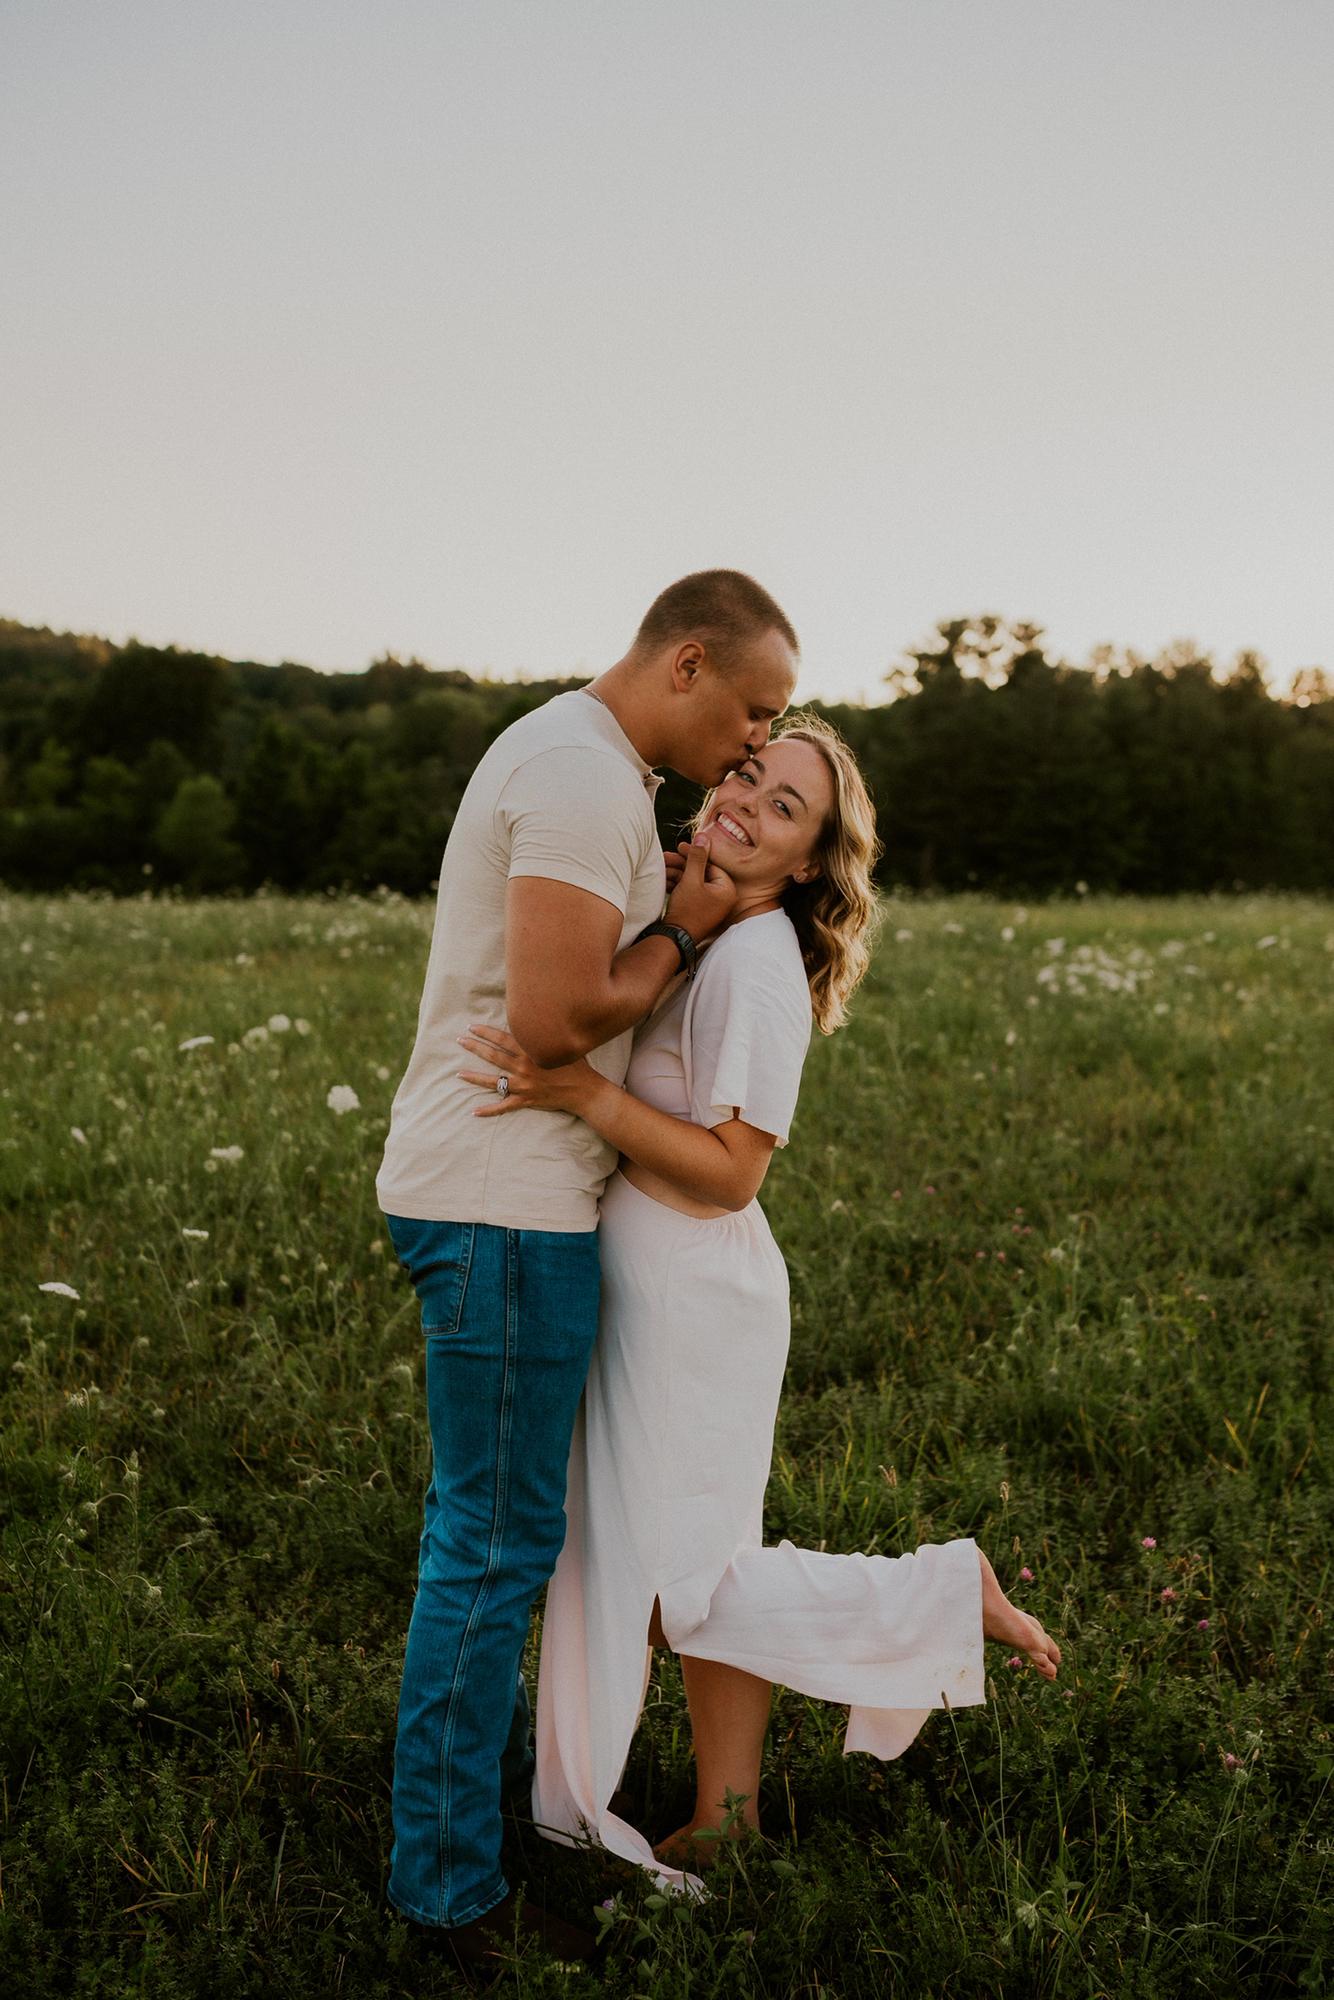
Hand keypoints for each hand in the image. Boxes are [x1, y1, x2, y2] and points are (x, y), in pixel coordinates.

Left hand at [457, 1026, 594, 1115]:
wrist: (584, 1091)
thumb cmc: (576, 1066)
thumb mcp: (561, 1045)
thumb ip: (545, 1036)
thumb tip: (536, 1021)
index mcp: (531, 1051)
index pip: (502, 1038)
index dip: (486, 1032)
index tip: (472, 1027)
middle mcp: (524, 1067)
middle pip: (493, 1056)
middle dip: (475, 1047)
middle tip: (460, 1040)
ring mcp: (523, 1085)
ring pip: (493, 1081)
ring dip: (474, 1077)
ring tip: (459, 1074)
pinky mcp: (525, 1100)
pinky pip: (503, 1107)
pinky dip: (489, 1111)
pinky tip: (474, 1112)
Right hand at [664, 837, 736, 944]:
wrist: (673, 939)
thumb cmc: (686, 910)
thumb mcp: (691, 879)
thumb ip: (697, 856)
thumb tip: (704, 836)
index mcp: (727, 890)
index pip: (711, 864)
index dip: (694, 853)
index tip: (680, 846)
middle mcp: (723, 898)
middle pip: (701, 872)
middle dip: (681, 864)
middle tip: (666, 856)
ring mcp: (711, 905)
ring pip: (693, 881)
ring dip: (676, 873)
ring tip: (661, 867)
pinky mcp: (699, 910)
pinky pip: (690, 892)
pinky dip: (677, 885)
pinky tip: (663, 879)